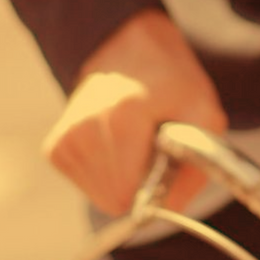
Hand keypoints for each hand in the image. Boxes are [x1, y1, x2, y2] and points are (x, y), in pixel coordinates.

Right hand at [43, 10, 226, 215]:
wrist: (128, 47)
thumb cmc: (170, 81)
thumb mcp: (204, 115)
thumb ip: (194, 170)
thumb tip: (169, 212)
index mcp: (122, 118)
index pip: (129, 195)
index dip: (154, 188)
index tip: (163, 159)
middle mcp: (83, 128)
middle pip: (114, 199)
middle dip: (138, 183)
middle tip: (150, 146)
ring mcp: (64, 138)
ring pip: (100, 196)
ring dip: (122, 176)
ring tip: (132, 139)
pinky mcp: (55, 148)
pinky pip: (86, 185)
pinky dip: (105, 171)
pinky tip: (114, 142)